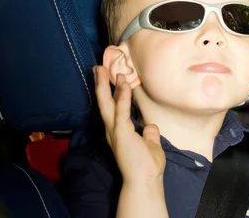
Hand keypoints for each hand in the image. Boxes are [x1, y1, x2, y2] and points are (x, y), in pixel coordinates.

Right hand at [94, 66, 165, 183]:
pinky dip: (122, 96)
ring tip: (103, 70)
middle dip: (100, 86)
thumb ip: (149, 133)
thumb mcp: (150, 144)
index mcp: (118, 132)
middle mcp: (113, 130)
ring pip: (107, 104)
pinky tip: (123, 83)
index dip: (108, 93)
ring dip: (105, 86)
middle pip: (104, 104)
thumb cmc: (147, 165)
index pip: (111, 108)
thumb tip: (151, 125)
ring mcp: (116, 132)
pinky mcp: (122, 133)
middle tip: (98, 68)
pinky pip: (121, 111)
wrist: (145, 180)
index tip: (108, 77)